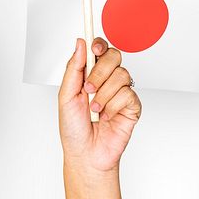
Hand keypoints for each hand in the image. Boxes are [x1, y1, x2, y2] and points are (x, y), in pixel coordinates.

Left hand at [58, 38, 141, 173]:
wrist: (85, 155)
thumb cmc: (74, 129)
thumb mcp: (66, 96)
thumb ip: (74, 68)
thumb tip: (80, 43)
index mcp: (90, 74)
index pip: (100, 50)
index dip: (99, 44)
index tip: (94, 49)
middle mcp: (107, 80)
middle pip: (114, 56)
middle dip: (99, 72)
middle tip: (88, 88)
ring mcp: (121, 92)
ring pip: (121, 75)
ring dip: (104, 94)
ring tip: (95, 109)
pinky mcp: (132, 105)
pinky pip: (128, 94)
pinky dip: (113, 106)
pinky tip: (106, 117)